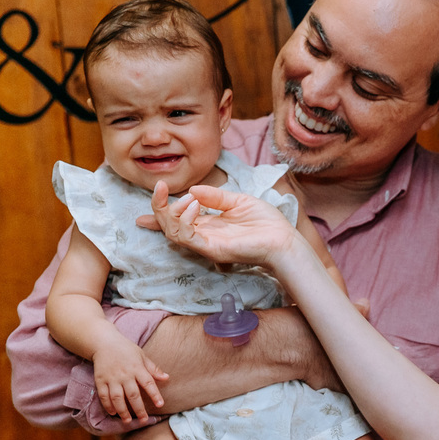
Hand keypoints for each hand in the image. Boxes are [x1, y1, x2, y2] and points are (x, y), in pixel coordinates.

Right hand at [92, 338, 167, 421]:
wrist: (104, 342)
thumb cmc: (126, 350)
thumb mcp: (142, 356)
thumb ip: (153, 368)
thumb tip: (167, 377)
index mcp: (137, 368)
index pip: (148, 383)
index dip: (155, 394)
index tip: (160, 405)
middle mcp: (124, 374)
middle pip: (132, 394)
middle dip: (139, 409)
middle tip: (144, 419)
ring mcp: (111, 378)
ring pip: (117, 397)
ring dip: (122, 410)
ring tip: (128, 421)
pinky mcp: (100, 380)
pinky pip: (103, 395)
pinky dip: (108, 405)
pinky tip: (113, 413)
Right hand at [136, 181, 301, 268]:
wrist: (284, 239)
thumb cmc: (266, 223)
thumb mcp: (238, 200)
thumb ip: (215, 196)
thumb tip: (192, 189)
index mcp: (209, 224)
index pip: (178, 218)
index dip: (161, 209)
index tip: (154, 192)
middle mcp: (204, 235)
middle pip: (169, 225)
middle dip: (159, 207)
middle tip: (160, 189)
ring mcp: (206, 245)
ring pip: (172, 232)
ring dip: (171, 212)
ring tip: (187, 200)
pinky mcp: (212, 250)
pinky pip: (187, 237)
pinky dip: (183, 221)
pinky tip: (192, 207)